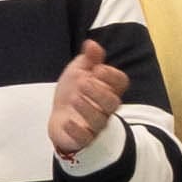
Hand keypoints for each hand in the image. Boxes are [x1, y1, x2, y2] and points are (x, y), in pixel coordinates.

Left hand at [44, 42, 125, 163]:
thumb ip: (88, 59)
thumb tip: (91, 43)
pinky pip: (85, 138)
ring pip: (100, 120)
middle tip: (84, 82)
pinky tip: (68, 121)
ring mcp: (95, 124)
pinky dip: (77, 131)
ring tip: (75, 98)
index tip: (97, 68)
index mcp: (108, 89)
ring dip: (88, 108)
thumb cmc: (75, 93)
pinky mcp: (83, 138)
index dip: (111, 75)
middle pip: (112, 103)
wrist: (61, 119)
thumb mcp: (79, 71)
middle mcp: (105, 108)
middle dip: (99, 92)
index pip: (120, 83)